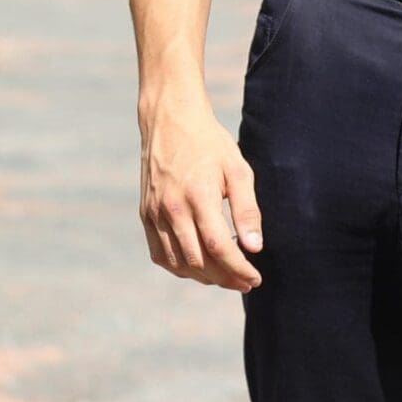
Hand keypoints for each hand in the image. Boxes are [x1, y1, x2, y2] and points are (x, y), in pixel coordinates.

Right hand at [138, 95, 262, 291]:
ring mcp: (154, 212)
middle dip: (226, 278)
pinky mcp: (145, 213)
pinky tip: (198, 265)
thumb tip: (255, 247)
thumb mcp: (237, 170)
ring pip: (178, 263)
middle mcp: (172, 208)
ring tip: (225, 275)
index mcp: (198, 195)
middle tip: (246, 281)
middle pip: (199, 262)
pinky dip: (179, 268)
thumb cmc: (209, 144)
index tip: (256, 278)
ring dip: (204, 277)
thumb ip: (247, 210)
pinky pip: (160, 254)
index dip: (239, 269)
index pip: (219, 247)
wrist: (169, 120)